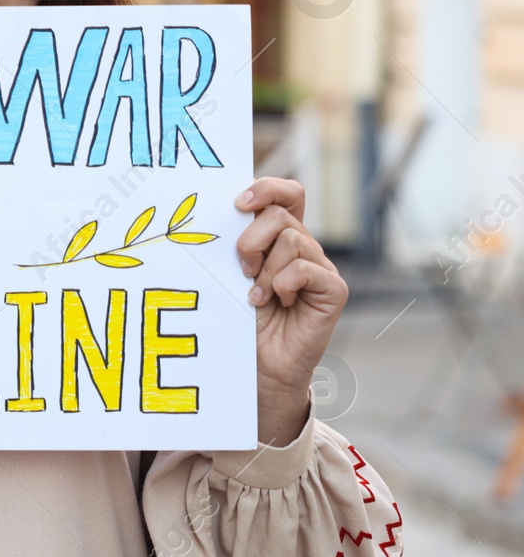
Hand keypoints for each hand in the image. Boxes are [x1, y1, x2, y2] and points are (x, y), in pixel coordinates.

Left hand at [234, 178, 347, 446]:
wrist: (257, 368)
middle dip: (251, 239)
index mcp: (279, 237)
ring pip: (291, 240)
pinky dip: (284, 282)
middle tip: (241, 269)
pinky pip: (307, 269)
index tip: (239, 202)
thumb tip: (224, 214)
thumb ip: (234, 244)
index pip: (286, 194)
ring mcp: (320, 269)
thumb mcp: (230, 275)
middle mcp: (303, 248)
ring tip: (256, 294)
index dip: (268, 188)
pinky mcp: (332, 291)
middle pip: (280, 216)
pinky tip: (274, 301)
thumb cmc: (239, 320)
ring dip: (264, 268)